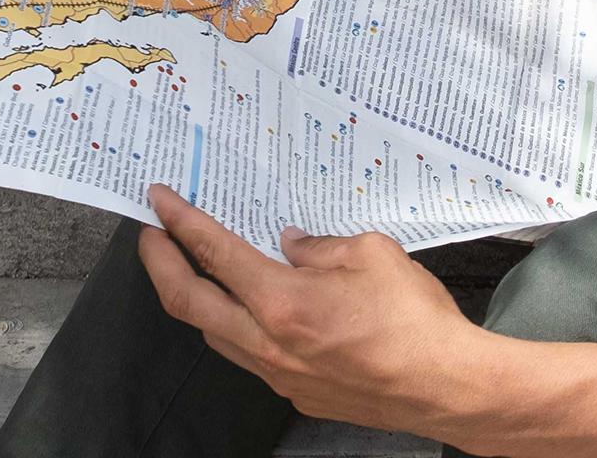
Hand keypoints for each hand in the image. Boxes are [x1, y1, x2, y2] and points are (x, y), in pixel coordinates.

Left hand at [135, 186, 496, 440]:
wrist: (446, 386)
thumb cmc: (415, 320)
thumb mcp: (372, 252)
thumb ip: (321, 245)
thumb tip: (292, 244)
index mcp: (283, 302)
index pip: (214, 254)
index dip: (180, 223)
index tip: (159, 201)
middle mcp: (270, 343)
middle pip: (188, 303)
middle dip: (159, 264)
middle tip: (149, 236)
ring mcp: (281, 375)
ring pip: (215, 335)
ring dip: (196, 301)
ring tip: (193, 272)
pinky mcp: (299, 395)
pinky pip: (252, 357)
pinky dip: (239, 328)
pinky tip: (255, 311)